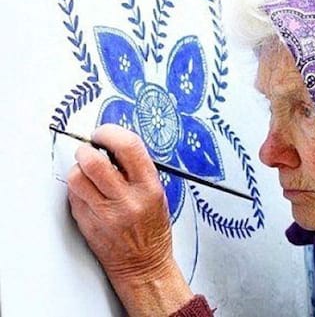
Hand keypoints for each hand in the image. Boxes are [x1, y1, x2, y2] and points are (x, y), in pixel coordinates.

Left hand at [67, 124, 192, 315]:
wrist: (144, 264)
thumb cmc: (153, 230)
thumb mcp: (157, 193)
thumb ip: (137, 169)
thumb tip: (113, 145)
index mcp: (148, 186)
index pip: (127, 146)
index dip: (110, 132)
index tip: (104, 133)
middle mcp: (126, 199)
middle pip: (93, 160)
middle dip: (87, 149)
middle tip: (90, 150)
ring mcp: (104, 213)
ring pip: (77, 177)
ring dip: (79, 169)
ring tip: (89, 173)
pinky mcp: (87, 223)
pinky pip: (73, 195)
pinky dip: (78, 189)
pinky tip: (90, 193)